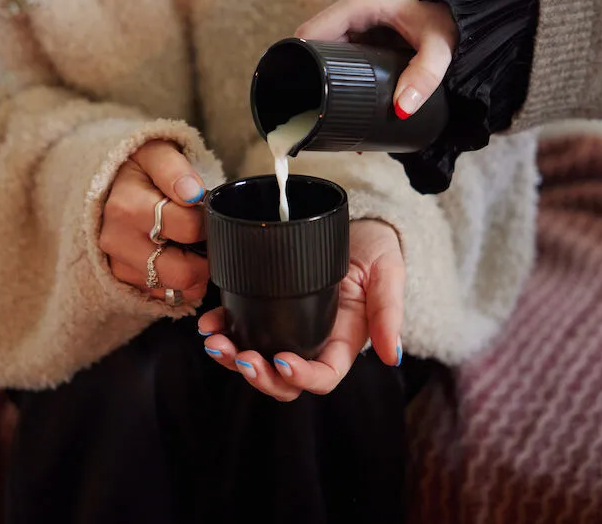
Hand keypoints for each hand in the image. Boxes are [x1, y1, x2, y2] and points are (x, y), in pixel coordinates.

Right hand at [101, 140, 208, 300]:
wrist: (106, 185)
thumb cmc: (139, 169)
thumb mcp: (155, 153)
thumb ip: (175, 170)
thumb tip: (193, 193)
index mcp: (127, 208)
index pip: (189, 228)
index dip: (208, 222)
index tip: (206, 213)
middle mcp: (117, 242)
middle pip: (181, 273)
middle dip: (205, 260)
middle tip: (207, 239)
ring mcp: (118, 267)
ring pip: (174, 290)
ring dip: (192, 273)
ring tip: (190, 246)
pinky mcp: (122, 283)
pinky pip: (163, 297)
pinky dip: (177, 284)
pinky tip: (175, 258)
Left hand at [197, 220, 403, 400]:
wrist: (354, 221)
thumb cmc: (376, 248)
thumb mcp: (388, 273)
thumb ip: (389, 311)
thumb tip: (392, 355)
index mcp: (343, 342)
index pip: (322, 376)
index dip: (302, 377)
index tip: (283, 361)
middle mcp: (312, 342)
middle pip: (283, 380)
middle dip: (258, 375)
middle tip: (241, 357)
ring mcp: (287, 328)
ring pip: (257, 360)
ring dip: (233, 358)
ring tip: (215, 341)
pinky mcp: (266, 308)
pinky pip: (241, 329)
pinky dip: (222, 330)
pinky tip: (209, 323)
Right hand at [296, 0, 456, 118]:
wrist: (475, 3)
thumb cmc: (454, 14)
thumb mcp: (439, 45)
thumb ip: (423, 76)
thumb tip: (401, 110)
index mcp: (359, 3)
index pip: (310, 33)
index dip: (301, 61)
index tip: (304, 92)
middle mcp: (354, 7)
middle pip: (316, 44)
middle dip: (315, 74)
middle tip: (320, 107)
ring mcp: (361, 18)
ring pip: (329, 49)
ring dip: (328, 74)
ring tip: (332, 107)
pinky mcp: (370, 28)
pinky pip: (346, 50)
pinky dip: (344, 71)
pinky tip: (350, 95)